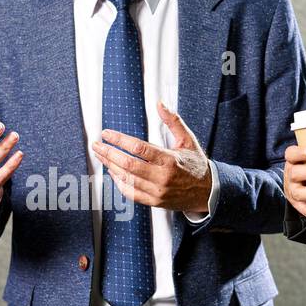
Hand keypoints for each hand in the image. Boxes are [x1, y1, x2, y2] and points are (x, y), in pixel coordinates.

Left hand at [89, 101, 210, 213]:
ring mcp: (157, 192)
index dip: (119, 140)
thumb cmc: (196, 164)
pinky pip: (130, 193)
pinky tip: (112, 172)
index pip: (138, 148)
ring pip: (126, 179)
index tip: (107, 133)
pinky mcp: (154, 202)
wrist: (208, 192)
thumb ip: (173, 121)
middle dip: (108, 153)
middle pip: (127, 164)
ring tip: (101, 155)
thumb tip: (160, 103)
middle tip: (97, 145)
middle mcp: (162, 177)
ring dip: (110, 166)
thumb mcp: (188, 140)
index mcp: (170, 160)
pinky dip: (118, 182)